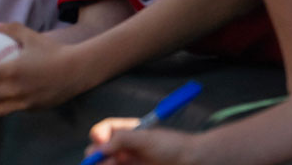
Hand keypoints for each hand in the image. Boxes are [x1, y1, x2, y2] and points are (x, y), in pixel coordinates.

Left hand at [0, 22, 91, 113]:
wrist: (79, 71)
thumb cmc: (54, 51)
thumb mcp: (31, 36)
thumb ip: (12, 29)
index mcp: (12, 72)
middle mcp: (16, 91)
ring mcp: (25, 103)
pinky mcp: (33, 109)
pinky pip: (12, 109)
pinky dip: (2, 105)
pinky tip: (0, 97)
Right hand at [85, 118, 204, 164]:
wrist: (195, 162)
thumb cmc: (174, 146)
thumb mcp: (146, 138)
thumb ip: (122, 139)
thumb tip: (100, 147)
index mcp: (128, 132)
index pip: (104, 130)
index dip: (98, 134)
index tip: (100, 141)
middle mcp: (126, 147)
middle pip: (100, 150)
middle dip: (96, 154)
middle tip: (99, 159)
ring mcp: (130, 162)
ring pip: (107, 163)